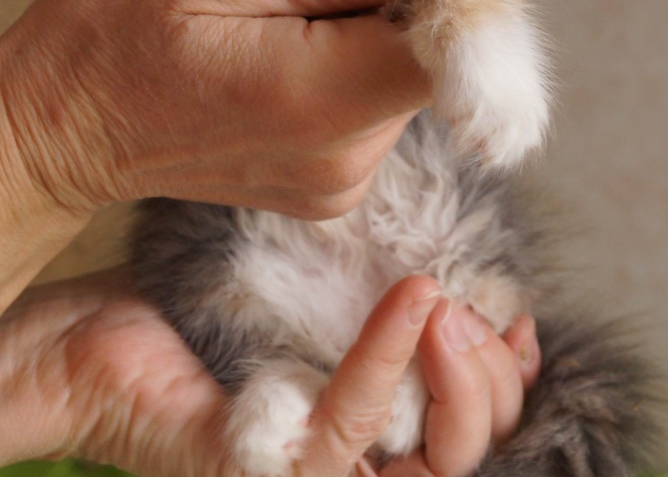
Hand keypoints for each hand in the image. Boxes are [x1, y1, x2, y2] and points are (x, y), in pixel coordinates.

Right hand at [0, 0, 470, 305]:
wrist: (58, 128)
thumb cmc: (118, 35)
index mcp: (323, 103)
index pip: (457, 39)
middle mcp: (348, 161)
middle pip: (436, 55)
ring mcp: (340, 182)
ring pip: (407, 74)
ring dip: (384, 16)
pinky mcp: (329, 183)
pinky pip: (375, 102)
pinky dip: (360, 52)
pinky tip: (305, 27)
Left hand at [0, 271, 539, 476]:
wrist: (97, 337)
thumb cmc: (207, 310)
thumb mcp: (323, 287)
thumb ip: (394, 290)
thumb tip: (470, 267)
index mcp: (376, 424)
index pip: (478, 422)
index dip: (513, 373)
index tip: (513, 311)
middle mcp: (357, 459)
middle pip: (473, 450)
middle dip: (495, 377)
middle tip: (472, 298)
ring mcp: (313, 473)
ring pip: (436, 464)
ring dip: (461, 376)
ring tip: (444, 299)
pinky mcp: (270, 472)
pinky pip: (351, 429)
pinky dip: (389, 357)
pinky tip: (417, 297)